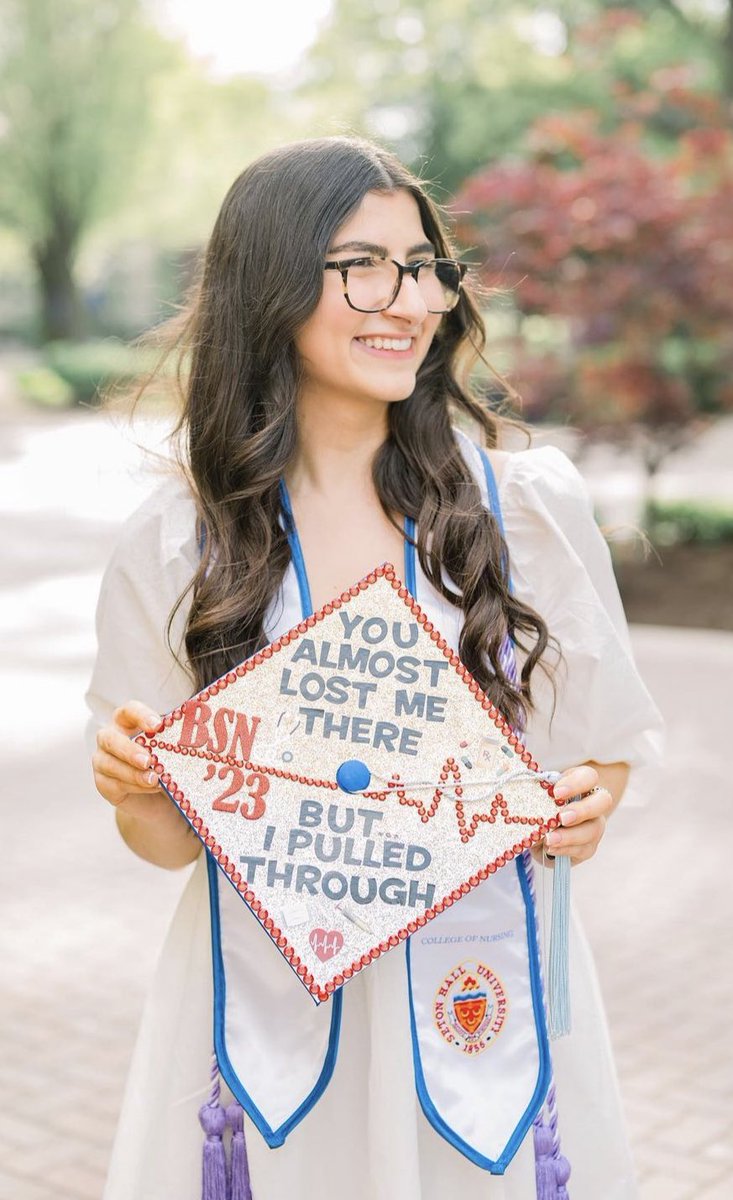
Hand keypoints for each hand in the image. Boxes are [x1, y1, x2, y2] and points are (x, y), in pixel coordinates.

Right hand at [92, 700, 165, 819]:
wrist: (157, 796)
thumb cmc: (165, 763)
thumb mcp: (171, 750)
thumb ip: (177, 741)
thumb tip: (198, 736)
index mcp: (127, 721)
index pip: (129, 711)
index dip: (142, 715)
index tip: (158, 725)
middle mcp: (110, 738)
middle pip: (110, 738)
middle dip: (129, 750)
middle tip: (148, 761)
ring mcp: (102, 761)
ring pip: (109, 764)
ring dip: (133, 773)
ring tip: (155, 780)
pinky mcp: (103, 783)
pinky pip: (113, 784)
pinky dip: (133, 786)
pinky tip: (151, 788)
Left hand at [539, 763, 613, 866]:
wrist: (543, 832)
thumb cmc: (541, 805)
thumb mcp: (536, 795)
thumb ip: (533, 793)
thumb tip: (519, 796)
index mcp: (581, 783)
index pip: (589, 776)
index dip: (576, 783)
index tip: (555, 793)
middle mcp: (593, 803)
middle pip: (603, 801)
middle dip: (583, 810)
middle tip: (562, 817)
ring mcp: (594, 826)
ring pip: (593, 830)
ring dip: (570, 836)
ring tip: (549, 839)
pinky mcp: (588, 847)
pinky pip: (582, 850)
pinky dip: (565, 850)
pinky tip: (551, 849)